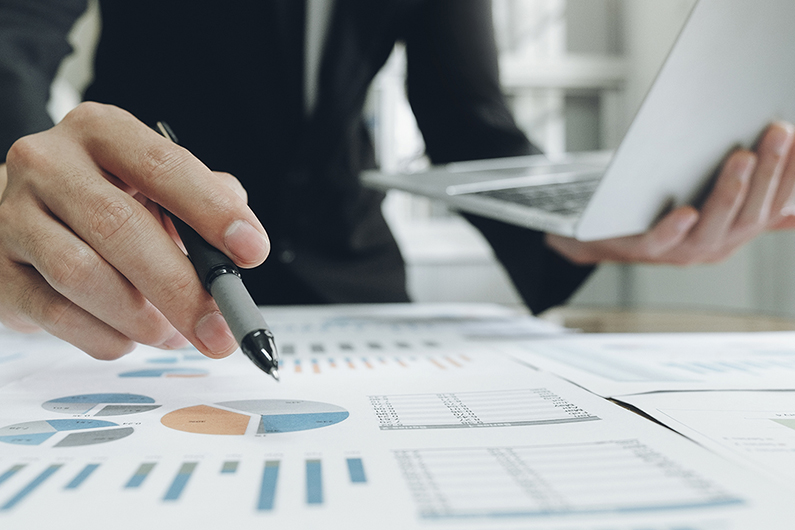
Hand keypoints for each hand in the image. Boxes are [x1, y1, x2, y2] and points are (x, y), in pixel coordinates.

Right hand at [0, 102, 269, 358]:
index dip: (212, 211)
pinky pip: (56, 315)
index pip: (163, 165)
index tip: (252, 252)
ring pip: (82, 275)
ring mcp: (13, 215)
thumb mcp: (155, 186)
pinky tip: (131, 337)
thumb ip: (200, 205)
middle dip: (181, 287)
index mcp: (101, 131)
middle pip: (119, 227)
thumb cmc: (108, 201)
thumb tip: (238, 250)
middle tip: (221, 328)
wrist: (26, 215)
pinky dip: (106, 336)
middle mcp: (49, 163)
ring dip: (142, 317)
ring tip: (175, 333)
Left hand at [547, 122, 794, 264]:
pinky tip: (686, 211)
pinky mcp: (644, 250)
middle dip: (769, 172)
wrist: (606, 234)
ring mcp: (681, 251)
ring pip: (712, 228)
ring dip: (730, 193)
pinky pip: (662, 241)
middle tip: (778, 131)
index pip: (775, 204)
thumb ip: (750, 192)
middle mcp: (715, 245)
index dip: (793, 174)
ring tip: (741, 157)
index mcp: (736, 231)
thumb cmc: (662, 210)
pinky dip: (675, 228)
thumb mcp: (710, 200)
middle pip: (750, 213)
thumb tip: (794, 185)